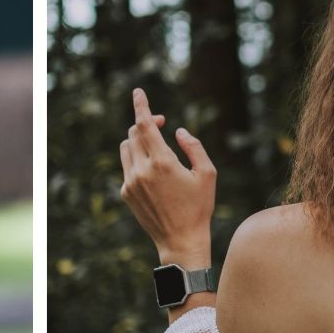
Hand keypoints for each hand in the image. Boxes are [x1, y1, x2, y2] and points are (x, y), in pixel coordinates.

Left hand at [118, 88, 216, 268]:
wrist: (180, 240)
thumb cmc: (199, 207)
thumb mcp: (207, 174)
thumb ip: (194, 147)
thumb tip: (178, 131)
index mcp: (162, 162)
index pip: (144, 125)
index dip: (141, 106)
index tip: (138, 92)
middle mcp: (142, 170)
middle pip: (134, 133)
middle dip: (145, 123)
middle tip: (161, 122)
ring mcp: (130, 182)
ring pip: (126, 148)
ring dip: (138, 140)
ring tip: (156, 145)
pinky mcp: (126, 193)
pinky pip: (127, 167)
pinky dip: (137, 160)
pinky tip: (153, 170)